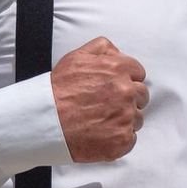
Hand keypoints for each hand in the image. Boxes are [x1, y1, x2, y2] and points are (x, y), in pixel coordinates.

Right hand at [52, 37, 147, 162]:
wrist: (45, 121)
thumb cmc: (58, 91)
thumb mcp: (77, 57)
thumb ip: (102, 48)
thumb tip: (118, 53)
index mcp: (118, 69)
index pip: (139, 73)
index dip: (127, 80)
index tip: (115, 88)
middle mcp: (126, 92)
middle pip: (142, 95)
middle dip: (128, 99)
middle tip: (107, 105)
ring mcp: (126, 117)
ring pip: (138, 118)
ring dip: (124, 119)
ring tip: (101, 120)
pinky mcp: (122, 139)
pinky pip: (131, 138)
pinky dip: (119, 138)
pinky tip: (102, 134)